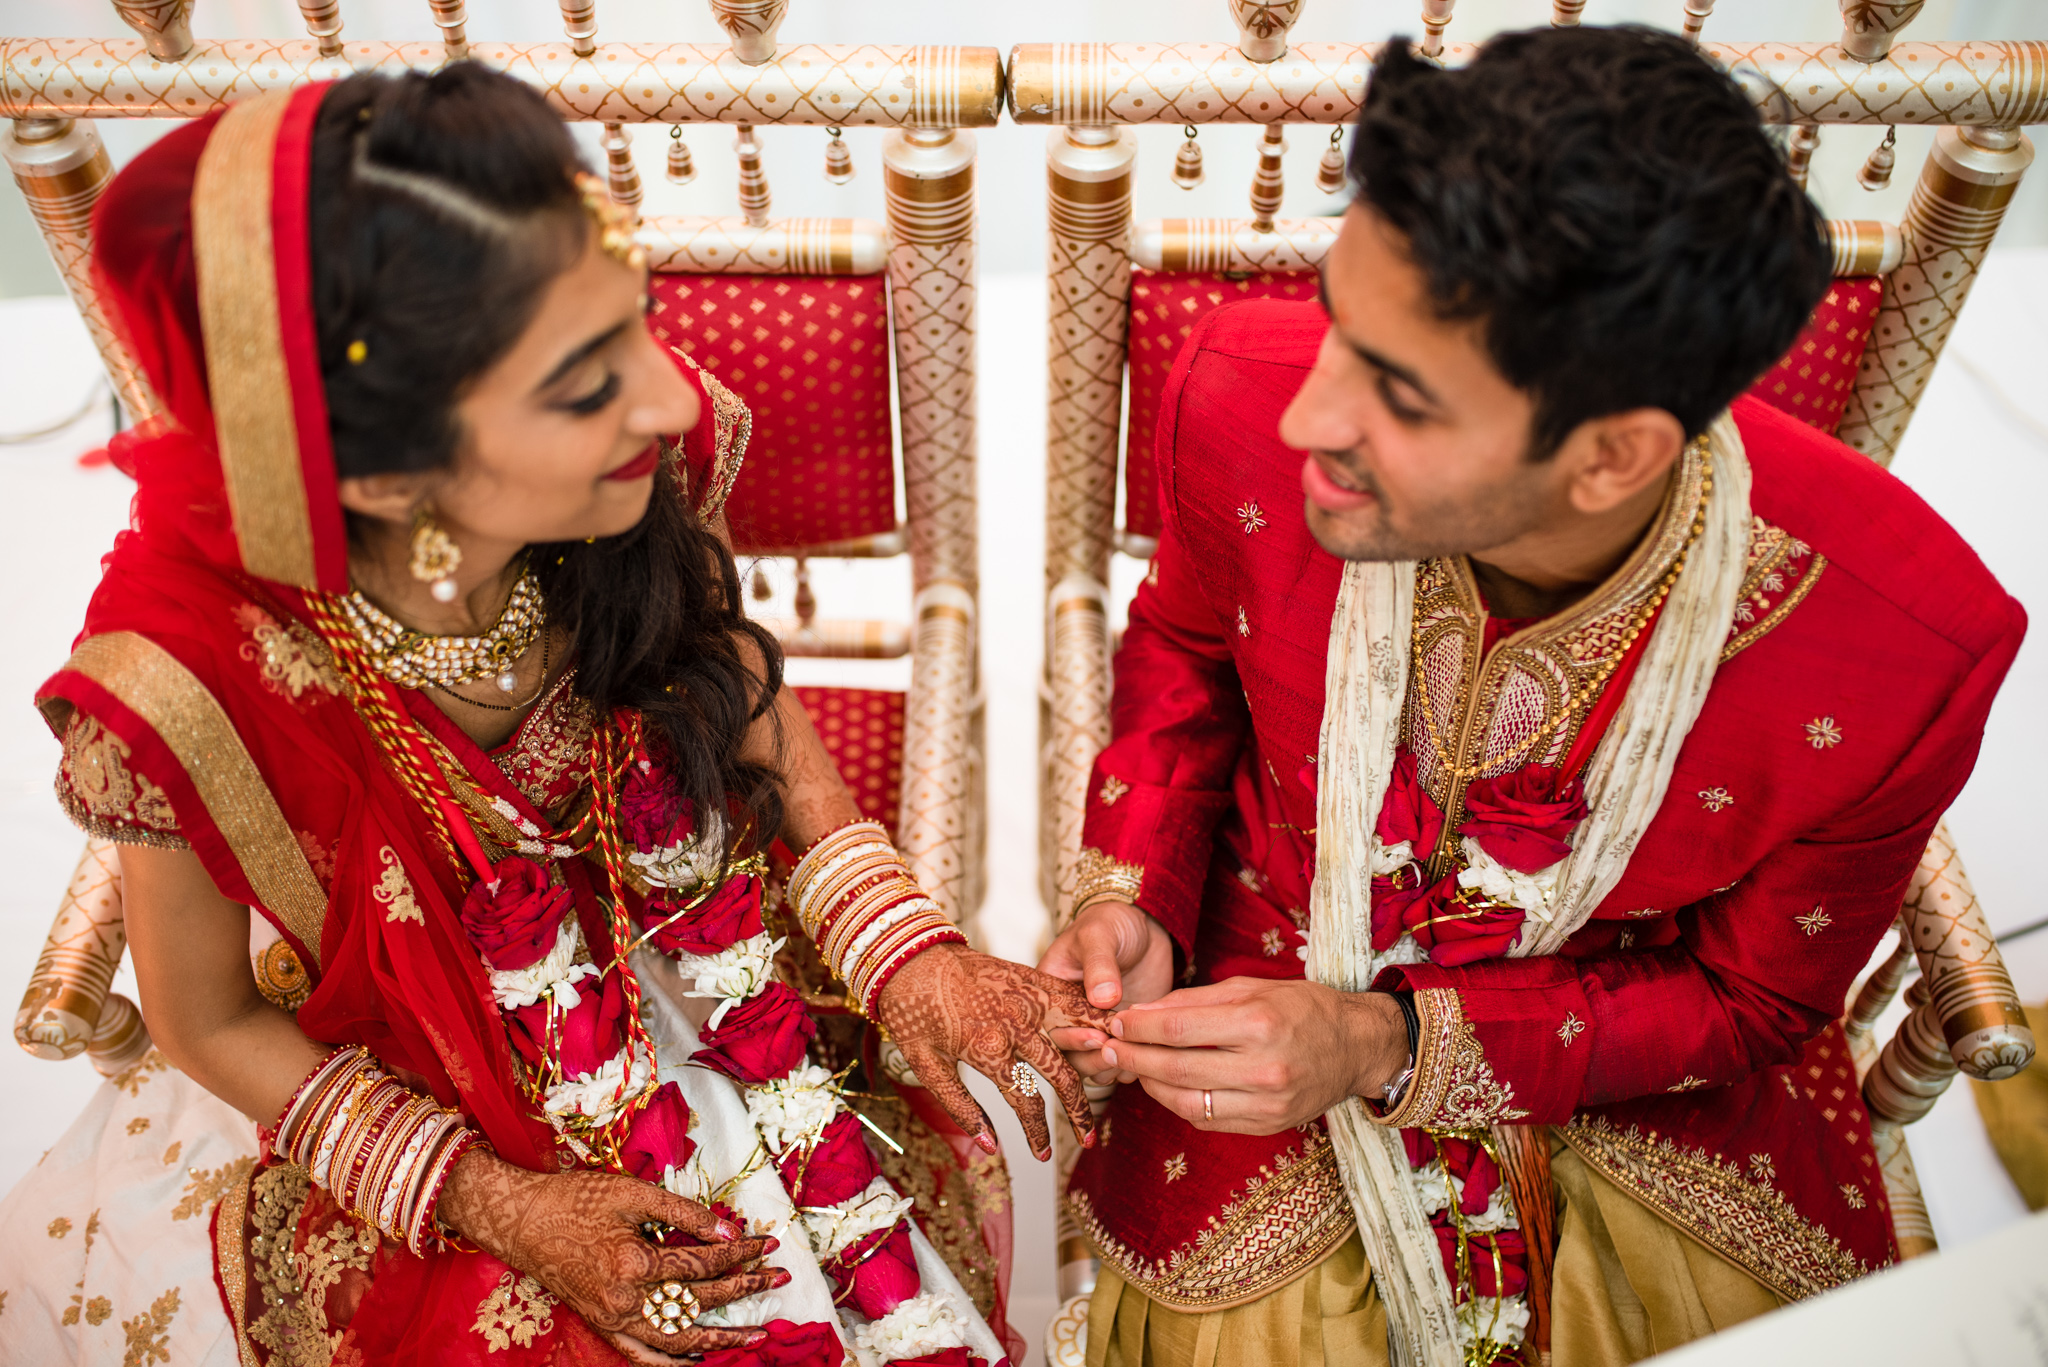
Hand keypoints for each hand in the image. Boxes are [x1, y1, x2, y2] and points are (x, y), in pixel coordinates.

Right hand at [438, 1147, 788, 1359]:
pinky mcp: (603, 1326)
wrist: (522, 1221)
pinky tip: (698, 1364)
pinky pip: (642, 1357)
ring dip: (721, 1339)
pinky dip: (671, 1365)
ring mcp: (614, 1319)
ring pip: (678, 1341)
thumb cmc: (575, 1199)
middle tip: (780, 1277)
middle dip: (745, 1288)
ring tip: (758, 1336)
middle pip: (700, 1300)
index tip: (768, 1242)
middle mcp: (627, 1299)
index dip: (741, 1253)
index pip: (704, 1263)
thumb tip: (728, 1233)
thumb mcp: (633, 1194)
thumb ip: (684, 1213)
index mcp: (636, 1262)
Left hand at [875, 942, 1113, 1161]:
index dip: (1038, 1134)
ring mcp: (1028, 998)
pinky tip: (1107, 1036)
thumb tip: (990, 1147)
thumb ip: (960, 1107)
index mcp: (989, 1050)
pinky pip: (1073, 1000)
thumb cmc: (912, 1012)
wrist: (909, 955)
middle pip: (1064, 1076)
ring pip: (1080, 1035)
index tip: (1042, 1154)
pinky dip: (1095, 1018)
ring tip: (1115, 1086)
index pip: (1027, 1103)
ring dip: (1100, 1061)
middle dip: (1079, 1112)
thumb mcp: (925, 1065)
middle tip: (1087, 1139)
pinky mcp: (1033, 979)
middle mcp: (1016, 1024)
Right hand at [1037, 900, 1175, 1082]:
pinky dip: (1131, 1066)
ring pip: (1092, 1064)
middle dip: (1089, 1058)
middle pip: (1068, 1053)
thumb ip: (1099, 964)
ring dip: (1110, 1067)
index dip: (1069, 1037)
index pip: (1050, 1025)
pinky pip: (1119, 1062)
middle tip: (1114, 1050)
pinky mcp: (1120, 1035)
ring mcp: (1094, 1028)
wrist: (1144, 926)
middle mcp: (1068, 1016)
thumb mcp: (1100, 935)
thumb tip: (1102, 997)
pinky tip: (1145, 1058)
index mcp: (1051, 992)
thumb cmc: (1111, 922)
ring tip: (1130, 1058)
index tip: (1093, 1036)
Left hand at [1098, 977, 1407, 1135]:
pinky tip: (1164, 1086)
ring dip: (1149, 1086)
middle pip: (1176, 1068)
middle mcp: (1263, 1067)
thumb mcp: (1252, 987)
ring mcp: (1267, 1103)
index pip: (1179, 1028)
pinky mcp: (1268, 1126)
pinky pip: (1207, 1120)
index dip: (1139, 1028)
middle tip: (1106, 1050)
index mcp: (1258, 1022)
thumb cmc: (1302, 1008)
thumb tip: (1141, 1013)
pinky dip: (1178, 1104)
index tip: (1116, 1023)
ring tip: (1131, 1068)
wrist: (1356, 1047)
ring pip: (1187, 1102)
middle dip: (1132, 1059)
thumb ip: (1194, 1001)